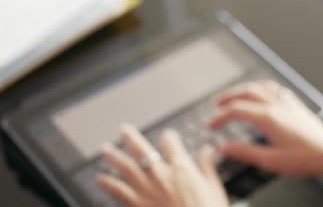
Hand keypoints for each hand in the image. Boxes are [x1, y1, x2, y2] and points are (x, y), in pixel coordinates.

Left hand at [97, 125, 228, 206]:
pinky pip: (119, 192)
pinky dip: (109, 184)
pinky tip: (101, 178)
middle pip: (142, 151)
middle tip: (123, 129)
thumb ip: (207, 167)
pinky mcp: (138, 206)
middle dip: (131, 138)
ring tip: (105, 149)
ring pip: (126, 169)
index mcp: (182, 169)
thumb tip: (207, 151)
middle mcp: (161, 176)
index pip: (171, 143)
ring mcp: (147, 191)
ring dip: (114, 157)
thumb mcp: (213, 188)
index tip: (168, 135)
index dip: (169, 137)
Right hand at [209, 81, 322, 176]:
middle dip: (228, 96)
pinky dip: (261, 88)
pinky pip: (274, 88)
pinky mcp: (296, 104)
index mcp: (269, 117)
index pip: (236, 110)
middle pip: (246, 92)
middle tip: (217, 104)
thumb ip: (245, 152)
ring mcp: (288, 102)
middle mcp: (278, 104)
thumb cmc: (307, 158)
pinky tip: (262, 94)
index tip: (211, 125)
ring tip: (235, 95)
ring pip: (260, 86)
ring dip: (244, 89)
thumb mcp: (270, 160)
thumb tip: (225, 148)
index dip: (220, 116)